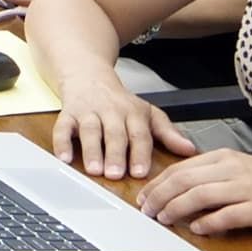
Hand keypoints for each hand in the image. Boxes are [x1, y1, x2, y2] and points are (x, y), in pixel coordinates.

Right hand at [52, 71, 198, 180]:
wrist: (89, 76)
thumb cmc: (120, 102)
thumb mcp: (148, 113)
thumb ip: (168, 134)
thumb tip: (190, 150)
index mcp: (134, 113)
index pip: (139, 134)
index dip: (140, 153)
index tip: (140, 172)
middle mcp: (111, 111)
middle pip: (114, 133)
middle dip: (116, 154)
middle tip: (116, 174)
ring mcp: (88, 112)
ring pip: (90, 130)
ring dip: (91, 150)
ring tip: (94, 169)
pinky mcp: (68, 114)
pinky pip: (62, 128)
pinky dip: (62, 143)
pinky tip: (64, 157)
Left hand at [136, 148, 251, 237]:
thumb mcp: (244, 172)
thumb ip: (214, 178)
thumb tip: (182, 193)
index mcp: (227, 157)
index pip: (181, 168)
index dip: (158, 183)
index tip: (143, 196)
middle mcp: (235, 169)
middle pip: (184, 180)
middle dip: (159, 196)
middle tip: (147, 211)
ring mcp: (249, 188)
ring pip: (201, 195)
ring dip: (177, 209)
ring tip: (164, 220)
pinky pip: (228, 215)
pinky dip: (210, 223)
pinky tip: (199, 230)